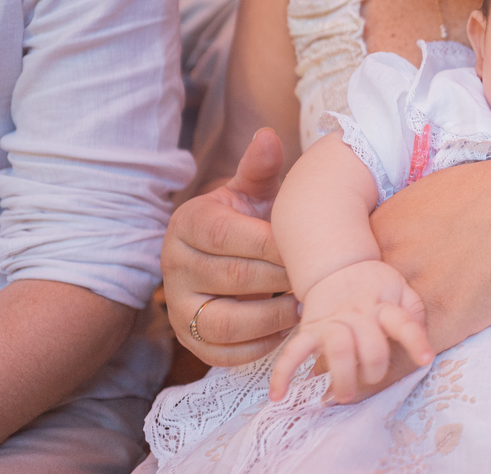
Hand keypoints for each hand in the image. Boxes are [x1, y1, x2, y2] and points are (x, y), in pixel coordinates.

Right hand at [162, 129, 300, 365]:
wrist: (224, 253)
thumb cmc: (247, 218)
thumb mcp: (252, 190)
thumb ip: (260, 168)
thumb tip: (268, 137)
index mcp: (189, 223)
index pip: (228, 236)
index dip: (272, 245)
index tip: (309, 249)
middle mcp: (173, 265)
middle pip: (233, 278)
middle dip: (282, 280)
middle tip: (318, 280)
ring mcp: (178, 307)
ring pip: (225, 322)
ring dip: (273, 317)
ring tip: (304, 306)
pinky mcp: (189, 340)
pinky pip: (221, 354)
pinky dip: (258, 346)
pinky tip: (286, 328)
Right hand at [269, 261, 432, 404]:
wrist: (337, 265)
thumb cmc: (375, 285)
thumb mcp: (401, 290)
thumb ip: (413, 314)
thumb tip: (422, 344)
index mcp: (384, 307)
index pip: (403, 323)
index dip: (416, 342)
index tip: (426, 360)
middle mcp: (359, 315)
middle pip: (370, 346)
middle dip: (374, 370)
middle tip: (372, 380)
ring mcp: (332, 323)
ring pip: (337, 350)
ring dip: (342, 376)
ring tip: (343, 396)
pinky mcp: (309, 330)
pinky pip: (293, 351)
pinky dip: (283, 373)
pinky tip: (278, 395)